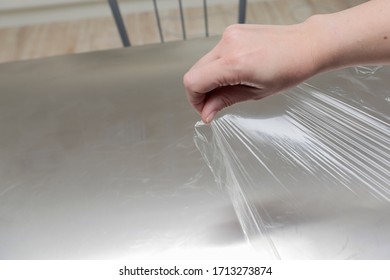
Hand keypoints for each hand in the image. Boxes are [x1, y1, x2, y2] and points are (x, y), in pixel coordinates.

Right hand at [183, 22, 323, 122]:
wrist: (306, 44)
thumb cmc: (289, 69)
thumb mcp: (256, 93)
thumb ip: (225, 101)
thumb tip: (206, 113)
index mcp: (235, 62)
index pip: (193, 82)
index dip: (195, 100)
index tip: (205, 109)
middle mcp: (228, 44)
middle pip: (194, 72)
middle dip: (200, 92)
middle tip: (215, 103)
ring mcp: (228, 35)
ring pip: (202, 63)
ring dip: (208, 79)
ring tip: (229, 87)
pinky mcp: (231, 31)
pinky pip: (214, 54)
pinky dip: (217, 68)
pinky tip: (233, 74)